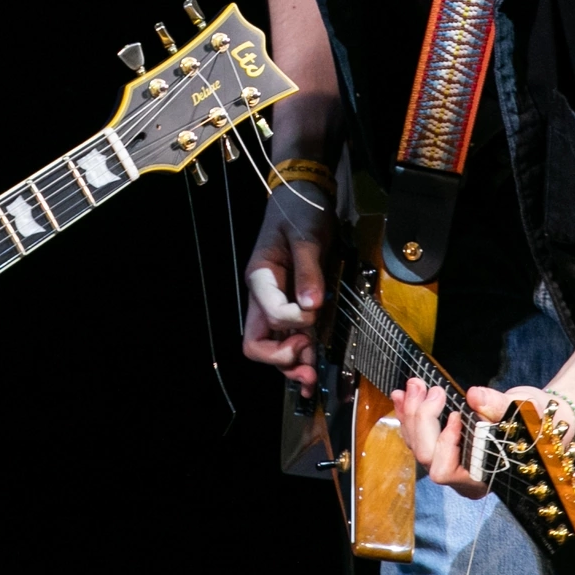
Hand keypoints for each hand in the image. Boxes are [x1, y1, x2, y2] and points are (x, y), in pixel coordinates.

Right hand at [241, 187, 330, 390]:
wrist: (302, 196)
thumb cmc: (300, 211)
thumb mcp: (307, 236)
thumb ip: (308, 271)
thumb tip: (312, 306)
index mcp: (260, 277)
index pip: (272, 314)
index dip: (296, 320)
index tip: (317, 308)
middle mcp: (262, 296)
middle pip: (257, 342)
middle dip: (282, 359)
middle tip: (309, 362)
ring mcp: (275, 303)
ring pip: (272, 347)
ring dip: (291, 365)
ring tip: (313, 378)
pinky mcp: (290, 305)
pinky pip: (288, 338)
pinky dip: (299, 356)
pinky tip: (313, 368)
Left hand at [395, 378, 560, 496]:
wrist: (538, 419)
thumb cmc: (537, 424)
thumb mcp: (526, 414)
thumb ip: (499, 407)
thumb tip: (474, 395)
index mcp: (480, 479)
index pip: (446, 470)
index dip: (444, 444)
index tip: (457, 414)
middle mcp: (460, 476)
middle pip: (425, 456)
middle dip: (421, 419)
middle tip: (425, 386)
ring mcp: (449, 461)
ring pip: (416, 443)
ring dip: (411, 412)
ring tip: (413, 385)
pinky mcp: (442, 445)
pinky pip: (416, 433)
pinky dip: (408, 413)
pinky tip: (402, 394)